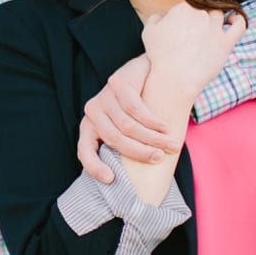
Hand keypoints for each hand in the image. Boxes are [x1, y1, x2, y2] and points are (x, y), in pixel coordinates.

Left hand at [77, 56, 180, 180]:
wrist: (150, 72)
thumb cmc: (141, 108)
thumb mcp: (128, 130)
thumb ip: (127, 147)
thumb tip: (137, 182)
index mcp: (90, 127)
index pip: (84, 151)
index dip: (94, 167)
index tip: (111, 179)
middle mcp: (92, 111)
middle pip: (115, 139)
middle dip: (140, 152)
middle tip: (161, 158)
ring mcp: (103, 95)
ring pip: (127, 126)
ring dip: (152, 138)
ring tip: (171, 144)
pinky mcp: (117, 83)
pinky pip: (135, 109)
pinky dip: (152, 121)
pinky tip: (165, 127)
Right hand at [139, 1, 246, 108]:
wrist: (174, 77)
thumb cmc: (159, 56)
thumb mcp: (148, 32)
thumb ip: (156, 18)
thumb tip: (163, 16)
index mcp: (182, 8)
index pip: (186, 6)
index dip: (183, 18)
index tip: (180, 29)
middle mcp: (200, 14)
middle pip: (202, 9)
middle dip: (198, 19)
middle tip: (193, 34)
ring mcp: (215, 27)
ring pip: (219, 15)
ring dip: (215, 19)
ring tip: (210, 29)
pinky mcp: (226, 42)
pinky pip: (239, 25)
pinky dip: (238, 20)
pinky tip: (233, 21)